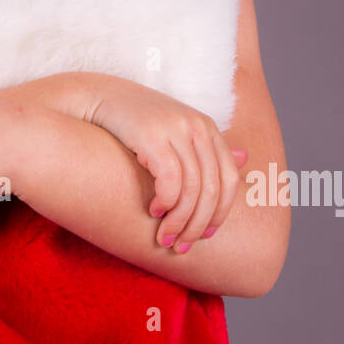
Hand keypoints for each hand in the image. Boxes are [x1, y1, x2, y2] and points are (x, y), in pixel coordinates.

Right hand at [81, 77, 246, 249]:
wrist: (99, 97)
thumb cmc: (138, 119)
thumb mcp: (178, 130)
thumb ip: (208, 147)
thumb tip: (245, 158)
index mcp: (208, 127)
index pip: (229, 179)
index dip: (221, 212)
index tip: (206, 235)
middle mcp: (197, 127)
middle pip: (211, 188)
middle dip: (198, 224)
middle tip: (182, 246)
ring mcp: (176, 129)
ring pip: (192, 189)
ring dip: (179, 221)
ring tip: (164, 237)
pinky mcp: (152, 136)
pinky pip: (170, 180)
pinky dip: (166, 202)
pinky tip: (153, 211)